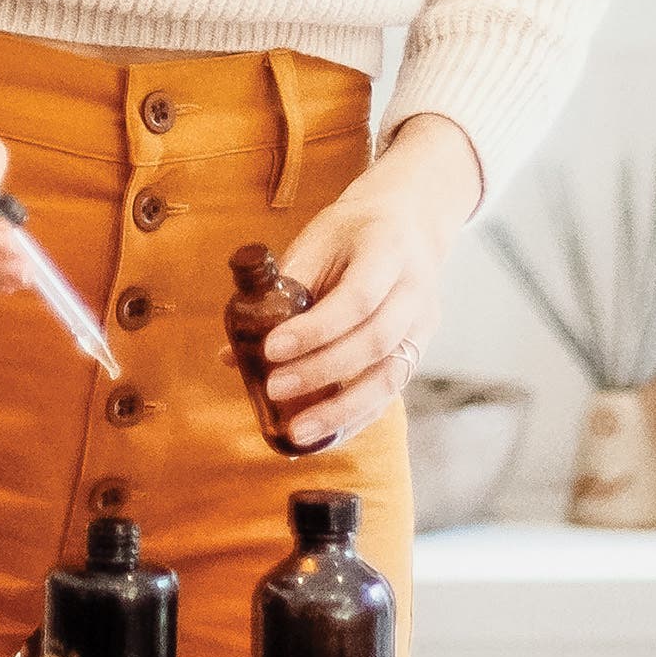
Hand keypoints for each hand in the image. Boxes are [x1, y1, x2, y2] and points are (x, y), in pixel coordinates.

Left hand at [259, 114, 481, 448]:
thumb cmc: (352, 233)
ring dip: (342, 410)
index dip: (314, 329)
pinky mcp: (418, 349)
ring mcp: (423, 324)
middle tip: (274, 389)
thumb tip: (232, 354)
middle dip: (320, 371)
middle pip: (375, 342)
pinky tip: (324, 435)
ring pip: (390, 376)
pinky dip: (357, 417)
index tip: (271, 348)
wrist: (409, 221)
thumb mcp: (317, 241)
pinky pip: (391, 391)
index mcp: (388, 251)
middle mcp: (415, 290)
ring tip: (297, 433)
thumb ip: (281, 292)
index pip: (356, 298)